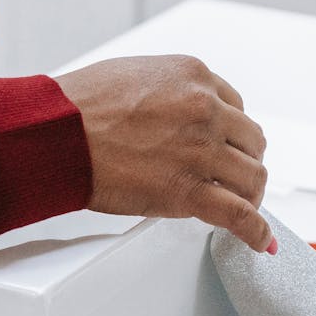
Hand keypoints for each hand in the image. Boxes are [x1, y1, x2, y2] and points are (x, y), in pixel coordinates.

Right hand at [54, 54, 272, 252]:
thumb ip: (164, 91)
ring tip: (242, 205)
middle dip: (242, 159)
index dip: (229, 129)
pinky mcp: (188, 191)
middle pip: (250, 140)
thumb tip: (169, 113)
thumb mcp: (133, 74)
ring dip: (250, 193)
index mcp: (192, 76)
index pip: (234, 104)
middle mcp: (205, 109)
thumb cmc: (77, 105)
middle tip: (232, 175)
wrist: (56, 132)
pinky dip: (255, 232)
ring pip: (252, 177)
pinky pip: (239, 215)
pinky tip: (259, 241)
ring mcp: (201, 151)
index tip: (225, 144)